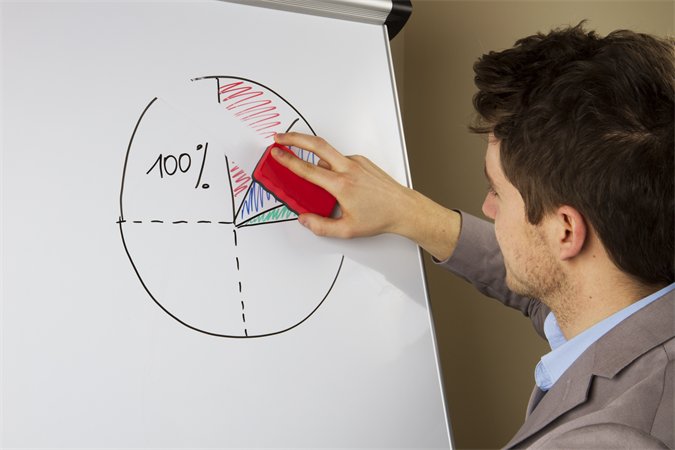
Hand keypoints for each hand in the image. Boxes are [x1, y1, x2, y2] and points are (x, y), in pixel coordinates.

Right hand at [272, 132, 460, 259]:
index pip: (308, 169)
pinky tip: (334, 182)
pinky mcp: (362, 161)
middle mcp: (349, 169)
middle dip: (294, 138)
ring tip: (312, 175)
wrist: (404, 209)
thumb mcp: (347, 230)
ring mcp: (356, 162)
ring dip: (315, 159)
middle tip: (279, 137)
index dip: (288, 160)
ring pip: (328, 155)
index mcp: (341, 185)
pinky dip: (331, 166)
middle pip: (316, 145)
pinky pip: (340, 160)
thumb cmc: (379, 218)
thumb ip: (320, 226)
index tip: (276, 152)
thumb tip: (304, 219)